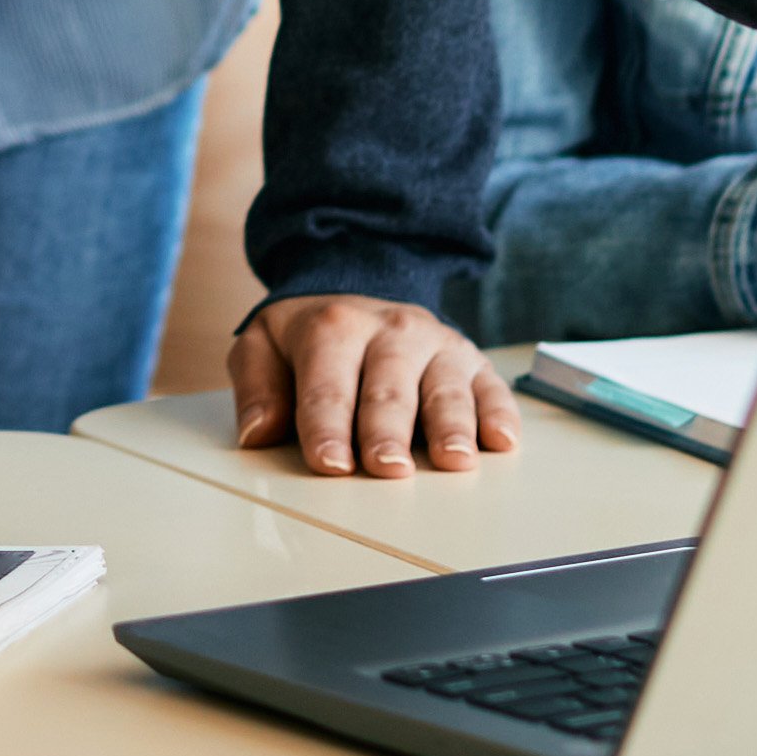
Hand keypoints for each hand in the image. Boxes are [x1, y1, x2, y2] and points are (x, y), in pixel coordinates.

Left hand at [230, 293, 519, 477]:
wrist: (356, 288)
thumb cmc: (309, 337)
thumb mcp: (263, 345)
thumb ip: (256, 387)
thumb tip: (257, 433)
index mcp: (334, 328)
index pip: (328, 386)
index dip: (327, 427)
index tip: (330, 463)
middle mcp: (391, 331)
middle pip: (389, 389)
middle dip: (387, 430)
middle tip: (386, 468)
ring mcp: (436, 345)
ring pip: (445, 388)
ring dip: (450, 425)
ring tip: (451, 460)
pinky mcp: (471, 360)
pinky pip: (490, 387)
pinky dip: (499, 413)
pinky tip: (500, 440)